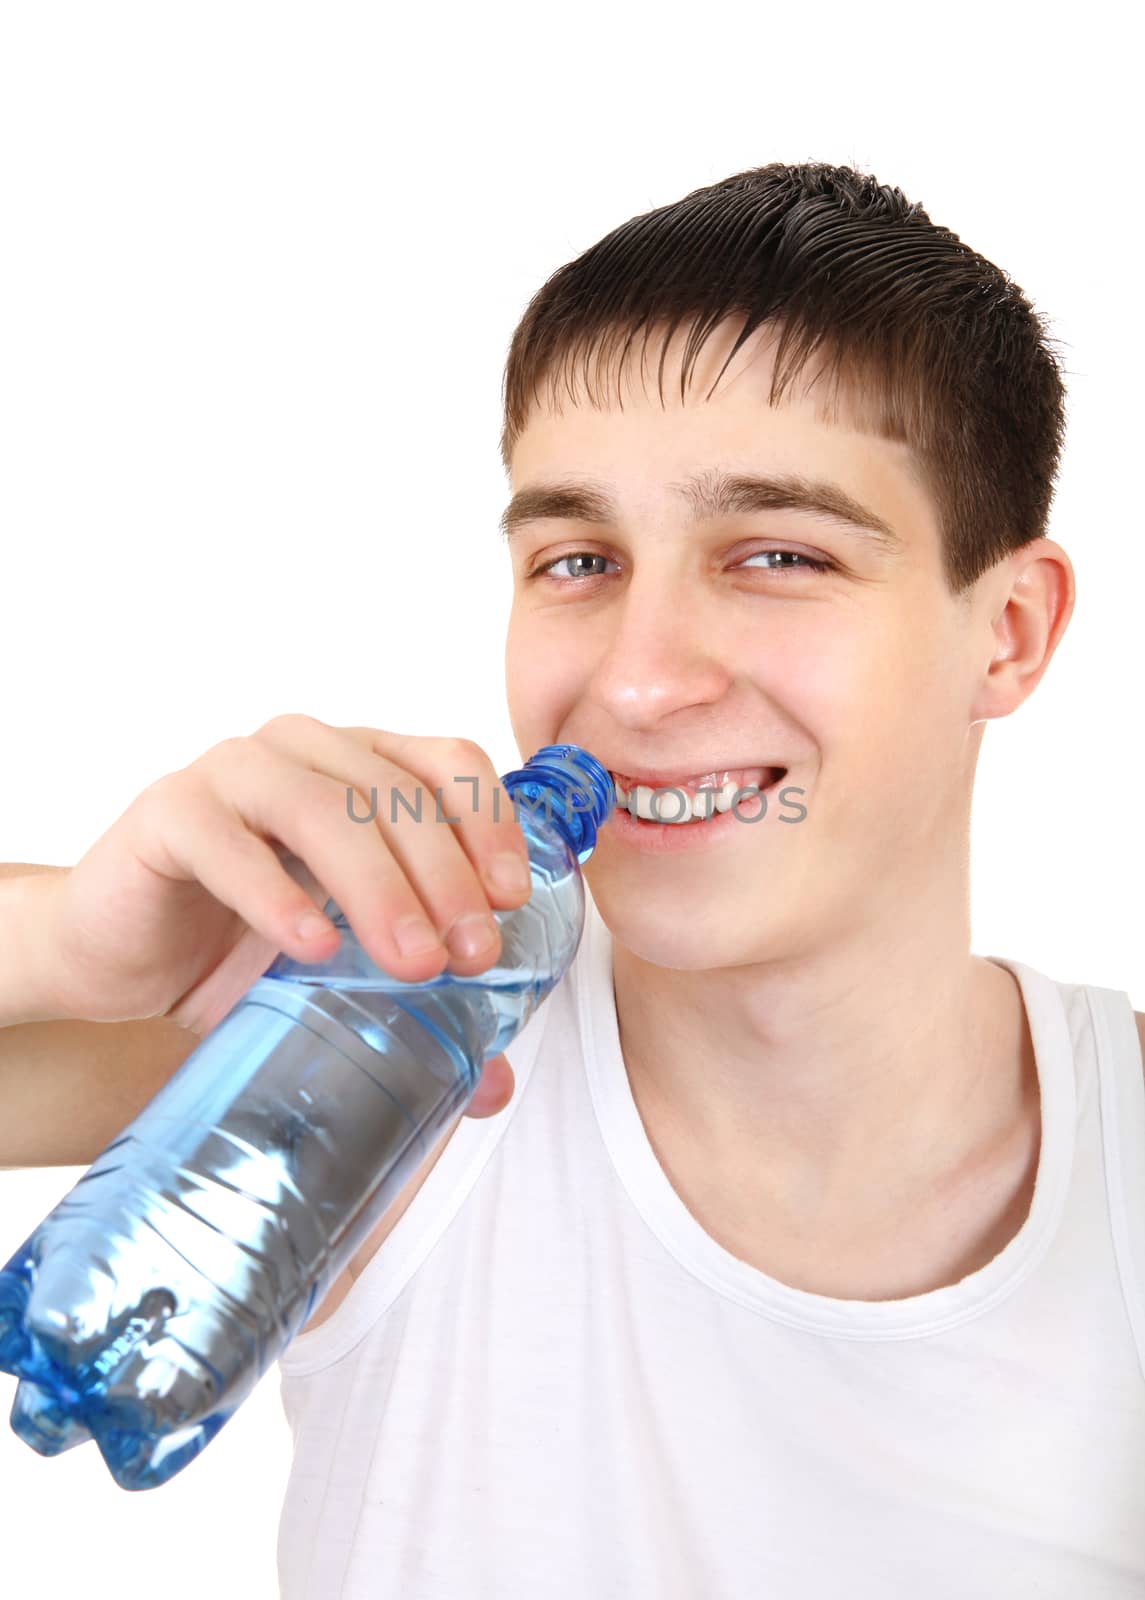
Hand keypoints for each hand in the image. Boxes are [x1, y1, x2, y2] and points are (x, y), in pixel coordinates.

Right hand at [40, 715, 532, 1113]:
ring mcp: (233, 772)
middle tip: (472, 957)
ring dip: (378, 887)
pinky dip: (277, 896)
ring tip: (412, 965)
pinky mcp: (167, 813)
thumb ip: (420, 1010)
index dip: (488, 822)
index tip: (510, 900)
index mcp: (361, 764)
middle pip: (393, 791)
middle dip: (445, 875)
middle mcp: (304, 751)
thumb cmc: (239, 950)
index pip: (447, 762)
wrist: (120, 958)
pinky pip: (228, 843)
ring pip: (322, 809)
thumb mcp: (341, 976)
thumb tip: (496, 1083)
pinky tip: (313, 949)